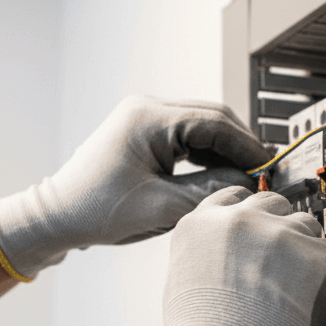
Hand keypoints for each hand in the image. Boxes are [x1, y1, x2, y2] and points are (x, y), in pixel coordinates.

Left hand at [0, 96, 271, 277]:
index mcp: (150, 118)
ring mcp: (145, 117)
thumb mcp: (161, 207)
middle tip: (263, 173)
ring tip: (245, 177)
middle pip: (213, 118)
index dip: (247, 147)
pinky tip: (220, 175)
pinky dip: (207, 153)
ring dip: (225, 150)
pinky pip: (187, 135)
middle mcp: (148, 109)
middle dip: (240, 146)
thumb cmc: (97, 211)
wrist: (57, 216)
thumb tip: (247, 183)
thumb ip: (210, 191)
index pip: (215, 123)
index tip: (268, 169)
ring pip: (203, 125)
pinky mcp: (145, 131)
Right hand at [130, 186, 325, 325]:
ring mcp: (280, 234)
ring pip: (306, 225)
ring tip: (295, 291)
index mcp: (202, 223)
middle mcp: (241, 220)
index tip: (260, 230)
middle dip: (279, 230)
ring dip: (305, 251)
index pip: (235, 198)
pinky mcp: (316, 255)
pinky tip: (311, 300)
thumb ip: (208, 253)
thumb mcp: (183, 282)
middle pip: (274, 205)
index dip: (252, 217)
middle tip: (282, 266)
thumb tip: (230, 253)